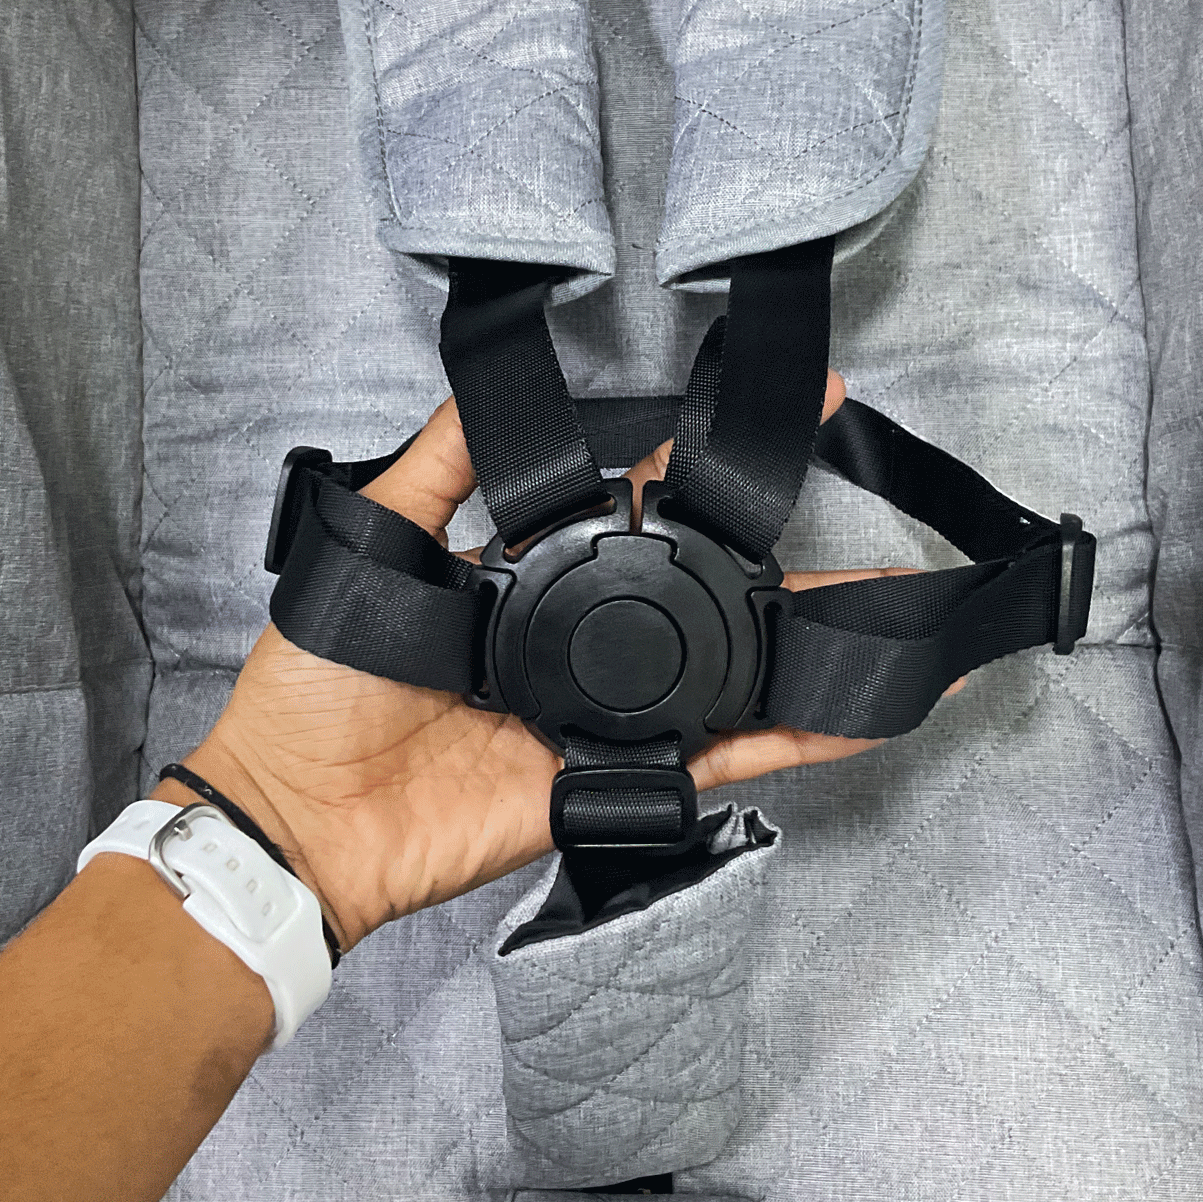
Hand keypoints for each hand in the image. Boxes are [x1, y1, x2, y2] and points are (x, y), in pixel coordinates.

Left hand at [164, 373, 899, 951]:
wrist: (304, 816)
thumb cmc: (320, 688)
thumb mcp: (371, 549)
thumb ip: (432, 468)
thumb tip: (484, 385)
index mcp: (528, 578)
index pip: (636, 508)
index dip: (702, 466)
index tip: (776, 414)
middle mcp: (580, 642)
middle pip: (703, 593)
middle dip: (789, 565)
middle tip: (872, 527)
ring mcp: (608, 713)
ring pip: (733, 673)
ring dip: (814, 644)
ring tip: (898, 611)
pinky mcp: (622, 779)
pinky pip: (723, 755)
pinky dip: (798, 736)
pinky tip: (865, 708)